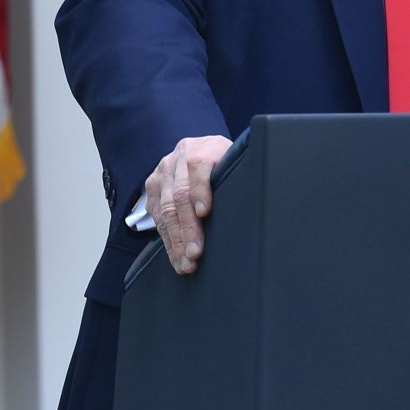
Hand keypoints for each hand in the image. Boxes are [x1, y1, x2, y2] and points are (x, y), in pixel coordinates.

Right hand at [145, 134, 231, 274]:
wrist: (204, 152)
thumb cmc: (228, 168)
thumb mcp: (238, 166)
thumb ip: (241, 180)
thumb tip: (256, 210)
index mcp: (205, 147)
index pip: (198, 165)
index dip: (201, 190)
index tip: (204, 212)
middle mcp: (180, 155)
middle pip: (180, 193)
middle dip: (187, 227)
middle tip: (195, 253)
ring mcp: (163, 170)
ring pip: (165, 207)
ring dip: (175, 239)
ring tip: (185, 262)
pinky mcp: (153, 185)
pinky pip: (155, 214)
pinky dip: (165, 237)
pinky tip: (174, 254)